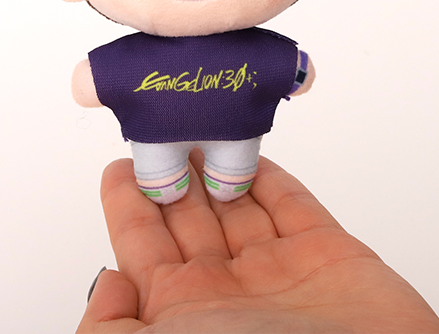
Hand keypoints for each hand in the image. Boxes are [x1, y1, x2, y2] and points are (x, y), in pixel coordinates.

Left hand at [76, 155, 438, 332]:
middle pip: (191, 217)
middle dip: (176, 172)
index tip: (121, 162)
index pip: (143, 246)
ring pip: (240, 204)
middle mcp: (226, 293)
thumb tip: (108, 286)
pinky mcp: (329, 257)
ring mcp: (279, 274)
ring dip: (220, 167)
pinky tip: (251, 152)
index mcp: (180, 315)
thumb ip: (110, 329)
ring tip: (202, 125)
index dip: (129, 202)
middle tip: (165, 127)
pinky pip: (294, 205)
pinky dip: (272, 177)